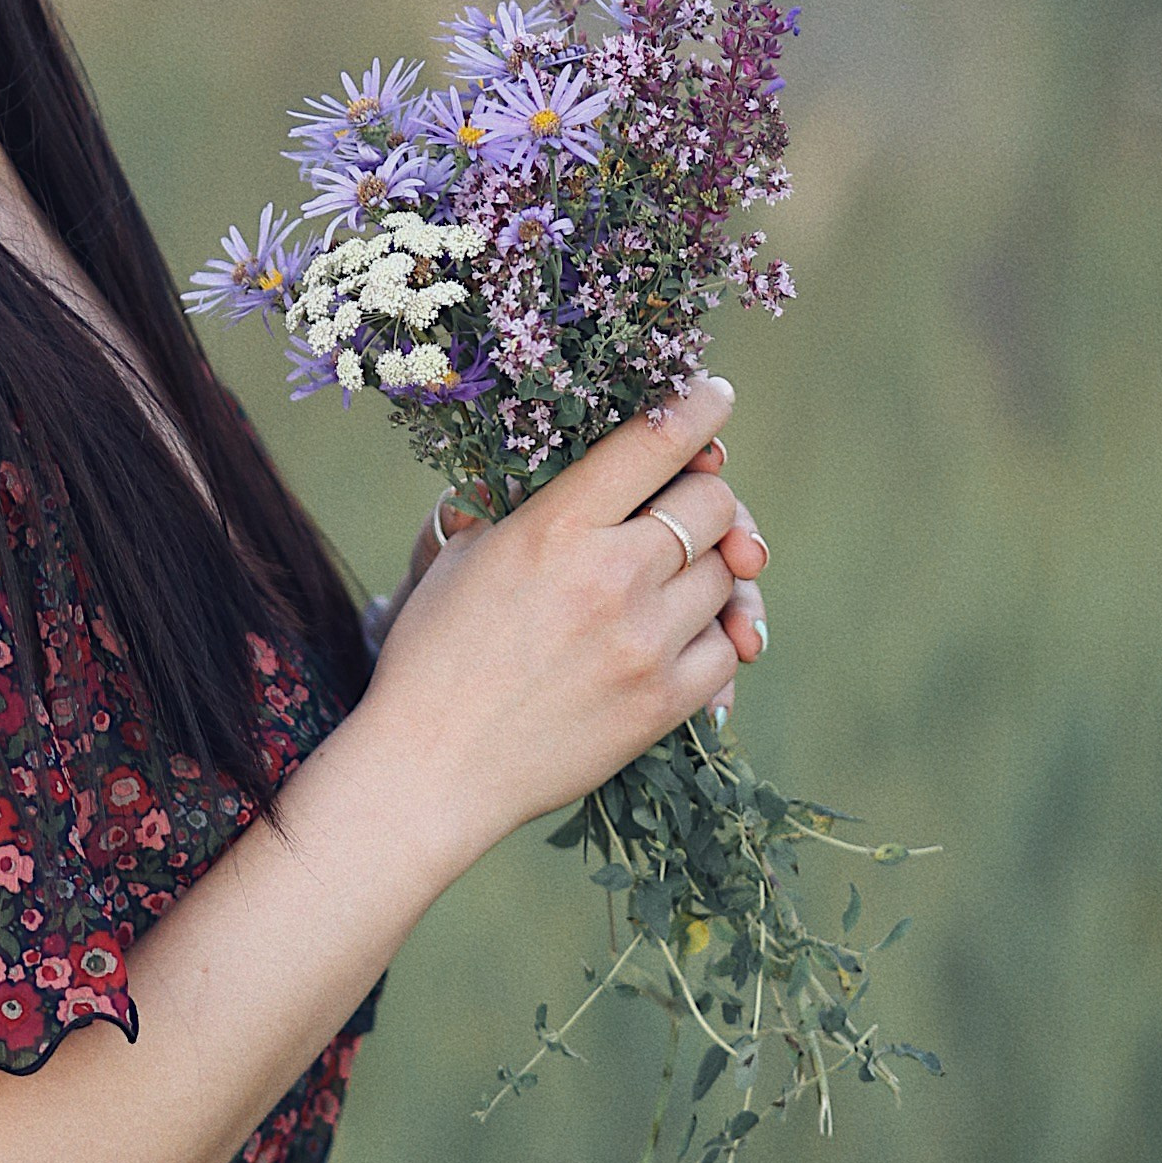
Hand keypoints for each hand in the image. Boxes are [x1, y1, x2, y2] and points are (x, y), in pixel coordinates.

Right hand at [361, 379, 766, 880]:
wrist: (432, 768)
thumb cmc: (434, 653)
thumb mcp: (462, 554)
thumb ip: (523, 504)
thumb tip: (584, 464)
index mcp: (554, 527)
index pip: (655, 442)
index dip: (698, 408)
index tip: (714, 395)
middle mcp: (611, 576)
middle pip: (713, 503)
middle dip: (708, 493)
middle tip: (689, 504)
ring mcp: (645, 643)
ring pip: (727, 574)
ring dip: (709, 568)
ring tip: (673, 578)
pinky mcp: (664, 703)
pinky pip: (729, 649)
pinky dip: (717, 636)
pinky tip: (683, 635)